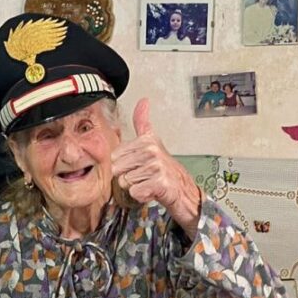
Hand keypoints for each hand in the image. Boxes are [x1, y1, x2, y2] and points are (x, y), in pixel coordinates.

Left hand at [110, 99, 200, 228]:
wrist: (183, 189)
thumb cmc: (165, 168)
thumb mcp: (153, 141)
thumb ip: (142, 122)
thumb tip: (143, 100)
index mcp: (146, 140)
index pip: (114, 156)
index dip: (124, 165)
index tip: (138, 165)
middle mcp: (151, 151)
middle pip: (117, 169)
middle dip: (128, 177)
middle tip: (144, 176)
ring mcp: (156, 167)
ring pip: (125, 182)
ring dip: (136, 186)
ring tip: (149, 182)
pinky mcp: (159, 183)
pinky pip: (135, 192)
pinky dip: (142, 196)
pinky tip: (152, 191)